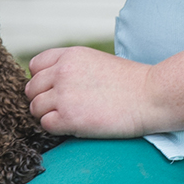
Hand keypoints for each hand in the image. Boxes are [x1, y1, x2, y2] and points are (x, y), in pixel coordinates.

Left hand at [24, 46, 156, 138]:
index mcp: (69, 55)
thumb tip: (51, 83)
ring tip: (71, 118)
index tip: (57, 91)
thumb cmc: (131, 82)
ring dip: (49, 116)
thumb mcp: (97, 61)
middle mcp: (62, 71)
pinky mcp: (69, 117)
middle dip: (44, 100)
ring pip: (35, 108)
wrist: (151, 96)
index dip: (43, 81)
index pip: (35, 66)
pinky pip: (45, 125)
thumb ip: (72, 67)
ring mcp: (63, 94)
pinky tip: (76, 126)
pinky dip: (56, 129)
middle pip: (32, 89)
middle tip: (64, 108)